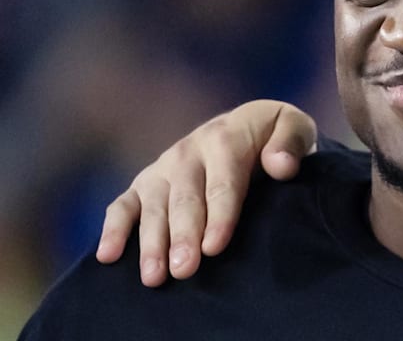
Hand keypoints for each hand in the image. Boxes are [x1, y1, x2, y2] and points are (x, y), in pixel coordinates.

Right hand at [95, 99, 316, 285]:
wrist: (248, 125)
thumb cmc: (276, 138)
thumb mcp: (294, 128)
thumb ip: (292, 142)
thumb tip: (281, 166)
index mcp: (226, 138)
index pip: (223, 182)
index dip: (220, 215)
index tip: (215, 246)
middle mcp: (189, 151)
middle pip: (185, 199)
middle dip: (183, 236)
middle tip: (184, 269)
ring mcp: (164, 168)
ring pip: (153, 206)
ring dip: (151, 242)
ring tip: (155, 276)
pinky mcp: (145, 183)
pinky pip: (123, 205)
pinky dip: (113, 229)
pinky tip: (107, 257)